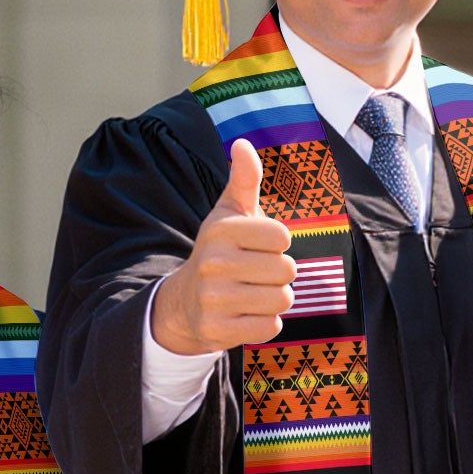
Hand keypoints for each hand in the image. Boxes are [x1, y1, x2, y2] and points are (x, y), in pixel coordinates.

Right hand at [149, 138, 298, 354]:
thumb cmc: (220, 251)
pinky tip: (246, 314)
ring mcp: (213, 299)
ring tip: (253, 293)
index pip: (282, 236)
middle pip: (287, 270)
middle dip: (280, 274)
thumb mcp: (230, 213)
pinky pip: (270, 327)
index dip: (277, 243)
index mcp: (221, 229)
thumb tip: (243, 143)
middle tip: (257, 273)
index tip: (257, 246)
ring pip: (282, 299)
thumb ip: (244, 179)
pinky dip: (266, 323)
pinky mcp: (217, 330)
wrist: (185, 301)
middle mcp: (214, 262)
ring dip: (275, 298)